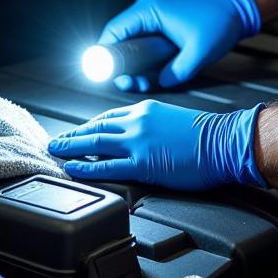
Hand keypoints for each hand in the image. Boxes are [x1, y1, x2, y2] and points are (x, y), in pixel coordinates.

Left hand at [47, 99, 266, 190]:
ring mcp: (138, 141)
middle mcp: (137, 121)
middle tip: (55, 140)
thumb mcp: (171, 120)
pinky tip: (72, 167)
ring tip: (55, 151)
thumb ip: (151, 125)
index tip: (77, 132)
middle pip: (96, 126)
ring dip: (71, 146)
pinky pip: (106, 164)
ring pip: (95, 141)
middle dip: (73, 135)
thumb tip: (139, 138)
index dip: (89, 126)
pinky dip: (86, 166)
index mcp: (145, 110)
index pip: (109, 117)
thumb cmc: (205, 134)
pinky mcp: (142, 163)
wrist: (222, 141)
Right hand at [98, 0, 260, 90]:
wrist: (236, 8)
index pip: (114, 32)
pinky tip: (151, 74)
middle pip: (119, 38)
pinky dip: (144, 57)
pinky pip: (143, 40)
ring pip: (131, 41)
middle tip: (127, 83)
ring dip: (133, 63)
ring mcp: (152, 13)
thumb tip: (155, 82)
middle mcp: (146, 7)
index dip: (104, 55)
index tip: (103, 75)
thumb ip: (172, 73)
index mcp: (149, 9)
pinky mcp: (160, 20)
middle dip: (121, 64)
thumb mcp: (196, 55)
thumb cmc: (219, 23)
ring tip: (141, 82)